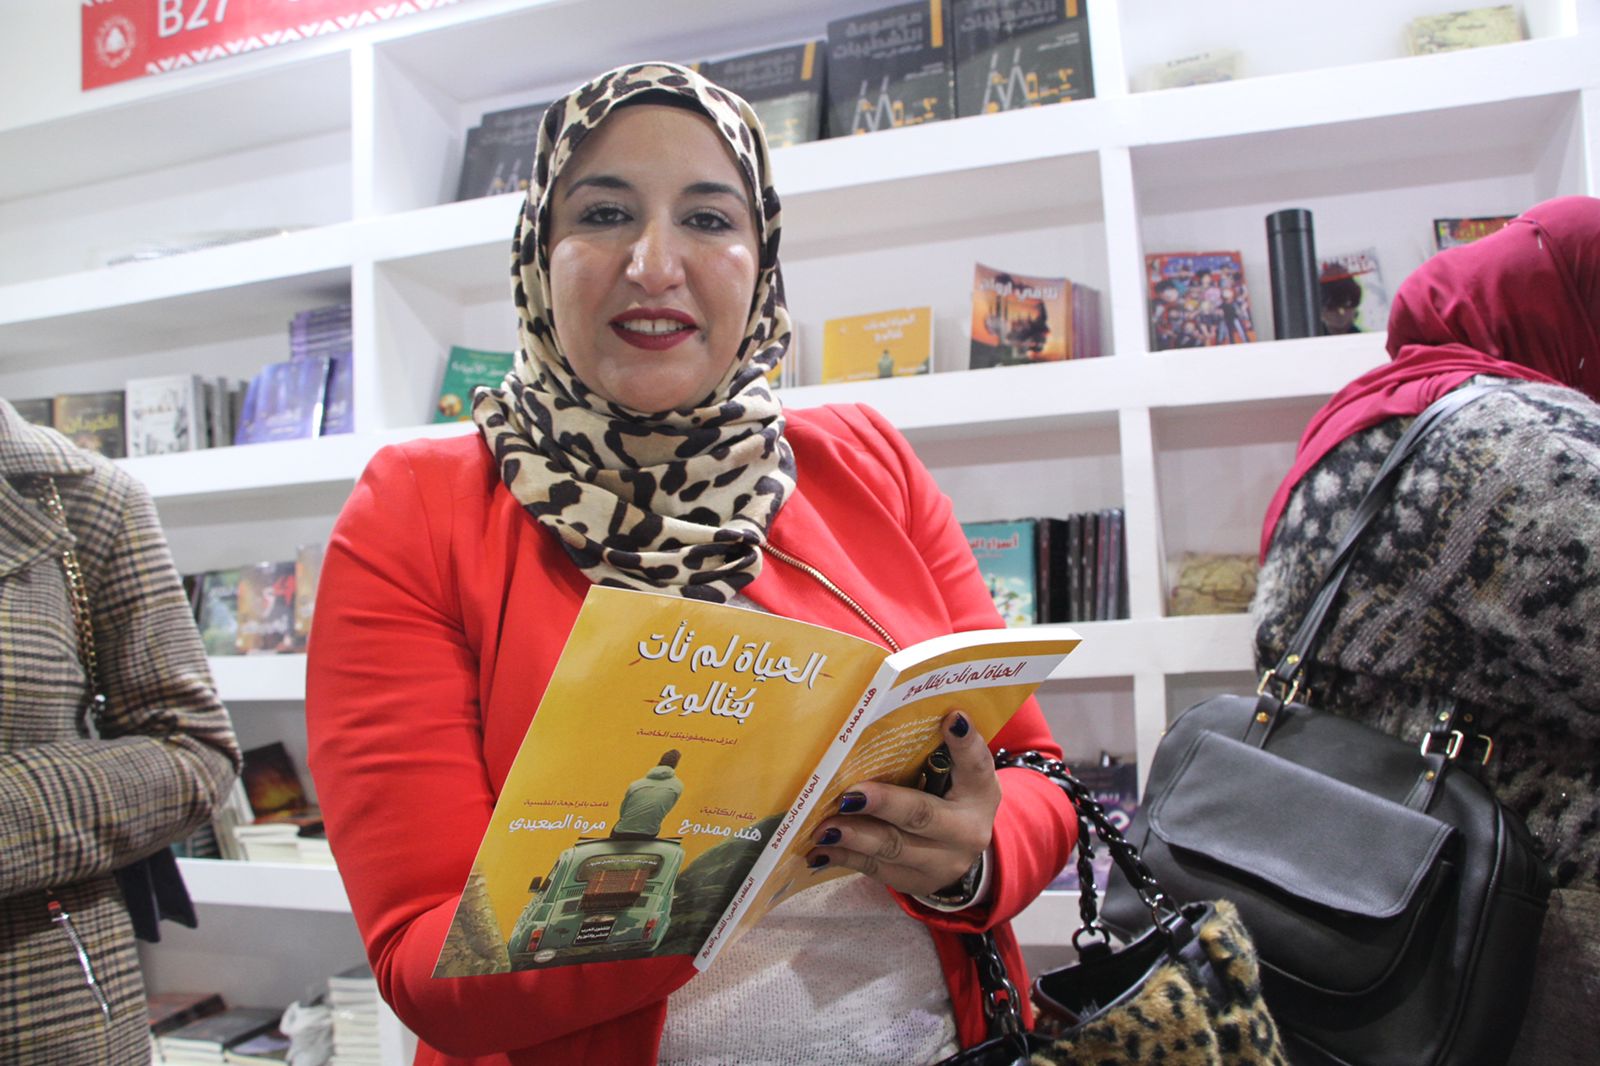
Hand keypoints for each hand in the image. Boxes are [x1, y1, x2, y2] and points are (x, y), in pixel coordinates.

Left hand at [805, 710, 999, 897]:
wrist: (959, 852)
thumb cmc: (950, 798)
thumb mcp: (959, 775)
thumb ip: (943, 750)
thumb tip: (908, 714)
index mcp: (980, 793)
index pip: (976, 765)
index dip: (965, 744)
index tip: (952, 718)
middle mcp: (966, 832)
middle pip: (922, 816)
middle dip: (884, 804)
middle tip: (850, 794)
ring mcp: (940, 864)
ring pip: (892, 848)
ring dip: (854, 835)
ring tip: (823, 825)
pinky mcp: (913, 882)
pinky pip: (874, 869)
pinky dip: (844, 856)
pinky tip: (819, 847)